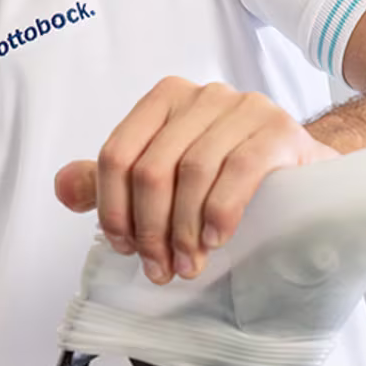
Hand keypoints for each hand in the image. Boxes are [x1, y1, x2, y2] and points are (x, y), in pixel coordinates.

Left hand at [53, 77, 338, 283]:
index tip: (124, 248)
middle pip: (151, 168)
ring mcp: (242, 107)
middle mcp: (200, 96)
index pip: (116, 155)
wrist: (303, 170)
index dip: (113, 208)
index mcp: (162, 101)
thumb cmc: (224, 175)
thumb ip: (108, 179)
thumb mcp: (162, 175)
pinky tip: (215, 241)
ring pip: (192, 172)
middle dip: (149, 228)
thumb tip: (62, 188)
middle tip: (159, 269)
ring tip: (187, 265)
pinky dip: (219, 213)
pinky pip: (238, 172)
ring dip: (184, 230)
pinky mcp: (279, 130)